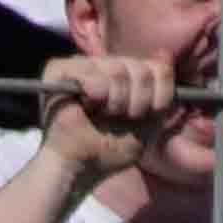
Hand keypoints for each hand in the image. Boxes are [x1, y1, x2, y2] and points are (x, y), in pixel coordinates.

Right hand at [35, 46, 171, 173]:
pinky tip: (85, 107)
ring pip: (117, 69)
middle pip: (140, 68)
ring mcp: (81, 66)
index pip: (157, 68)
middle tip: (117, 119)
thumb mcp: (148, 124)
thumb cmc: (109, 151)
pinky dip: (95, 93)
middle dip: (136, 102)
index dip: (158, 94)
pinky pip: (90, 71)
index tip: (142, 117)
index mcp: (125, 77)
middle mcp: (104, 66)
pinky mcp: (57, 70)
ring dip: (115, 102)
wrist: (78, 168)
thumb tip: (165, 54)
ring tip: (99, 115)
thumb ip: (162, 94)